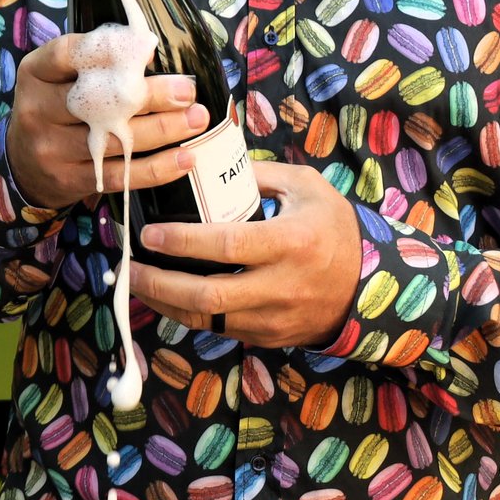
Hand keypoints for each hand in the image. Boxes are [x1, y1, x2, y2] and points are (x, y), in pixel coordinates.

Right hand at [6, 37, 210, 209]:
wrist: (22, 165)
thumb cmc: (52, 109)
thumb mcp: (55, 77)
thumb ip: (91, 63)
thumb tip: (148, 52)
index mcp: (35, 74)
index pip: (66, 54)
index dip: (108, 50)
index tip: (148, 50)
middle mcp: (37, 110)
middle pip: (97, 100)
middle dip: (150, 95)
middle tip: (187, 90)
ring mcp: (51, 148)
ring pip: (114, 139)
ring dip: (164, 129)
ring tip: (196, 118)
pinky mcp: (70, 180)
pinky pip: (119, 175)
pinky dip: (157, 168)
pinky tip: (185, 158)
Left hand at [131, 162, 363, 348]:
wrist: (370, 286)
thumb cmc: (334, 228)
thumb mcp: (308, 188)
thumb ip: (259, 174)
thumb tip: (210, 162)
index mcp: (292, 242)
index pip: (227, 245)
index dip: (182, 241)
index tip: (149, 233)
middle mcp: (282, 285)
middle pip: (208, 294)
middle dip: (159, 282)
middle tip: (128, 265)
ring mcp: (275, 318)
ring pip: (207, 319)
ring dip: (164, 303)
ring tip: (136, 281)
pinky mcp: (269, 337)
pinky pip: (219, 329)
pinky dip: (188, 314)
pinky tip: (166, 296)